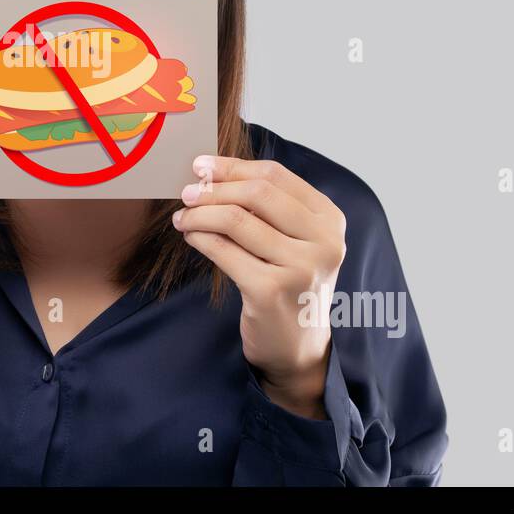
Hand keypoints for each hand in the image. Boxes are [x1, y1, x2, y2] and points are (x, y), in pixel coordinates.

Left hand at [172, 154, 346, 419]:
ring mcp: (300, 268)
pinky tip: (190, 236)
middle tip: (187, 192)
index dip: (233, 166)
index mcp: (330, 220)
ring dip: (200, 214)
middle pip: (257, 193)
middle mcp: (323, 242)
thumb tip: (211, 172)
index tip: (201, 165)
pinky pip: (224, 251)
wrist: (297, 348)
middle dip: (215, 188)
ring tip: (183, 217)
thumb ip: (267, 207)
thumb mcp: (294, 241)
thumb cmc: (289, 284)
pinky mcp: (271, 291)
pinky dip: (201, 238)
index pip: (276, 176)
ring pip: (235, 220)